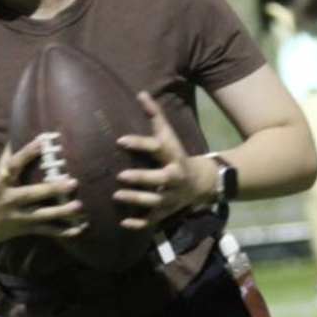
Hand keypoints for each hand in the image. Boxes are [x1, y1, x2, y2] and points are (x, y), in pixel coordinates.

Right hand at [0, 140, 85, 243]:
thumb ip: (10, 154)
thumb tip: (20, 127)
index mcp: (3, 182)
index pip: (13, 165)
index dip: (27, 152)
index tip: (43, 140)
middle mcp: (10, 200)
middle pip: (30, 194)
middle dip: (51, 190)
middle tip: (73, 181)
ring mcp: (19, 216)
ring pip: (41, 216)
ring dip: (61, 212)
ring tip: (79, 205)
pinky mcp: (27, 229)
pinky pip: (46, 231)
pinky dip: (63, 232)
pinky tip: (78, 229)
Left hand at [114, 92, 212, 229]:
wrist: (199, 183)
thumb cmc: (175, 155)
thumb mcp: (168, 135)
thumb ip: (155, 116)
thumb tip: (141, 93)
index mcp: (173, 156)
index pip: (157, 148)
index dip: (140, 143)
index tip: (121, 140)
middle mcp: (173, 177)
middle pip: (160, 179)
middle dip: (141, 178)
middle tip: (120, 176)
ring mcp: (171, 197)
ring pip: (155, 201)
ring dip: (137, 200)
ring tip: (116, 196)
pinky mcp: (166, 212)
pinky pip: (153, 220)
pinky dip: (139, 224)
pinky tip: (123, 224)